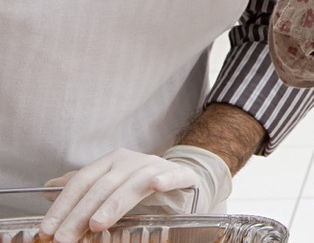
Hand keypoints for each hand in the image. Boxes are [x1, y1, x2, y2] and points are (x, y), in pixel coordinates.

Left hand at [39, 146, 231, 241]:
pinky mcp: (182, 174)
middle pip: (102, 186)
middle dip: (81, 214)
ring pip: (132, 184)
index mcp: (111, 162)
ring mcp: (157, 166)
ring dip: (114, 204)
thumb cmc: (141, 185)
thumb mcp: (110, 185)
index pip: (82, 181)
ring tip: (97, 224)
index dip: (63, 205)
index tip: (48, 229)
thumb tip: (48, 189)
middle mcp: (132, 161)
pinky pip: (173, 175)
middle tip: (65, 238)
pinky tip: (157, 185)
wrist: (184, 178)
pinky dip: (165, 179)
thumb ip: (84, 188)